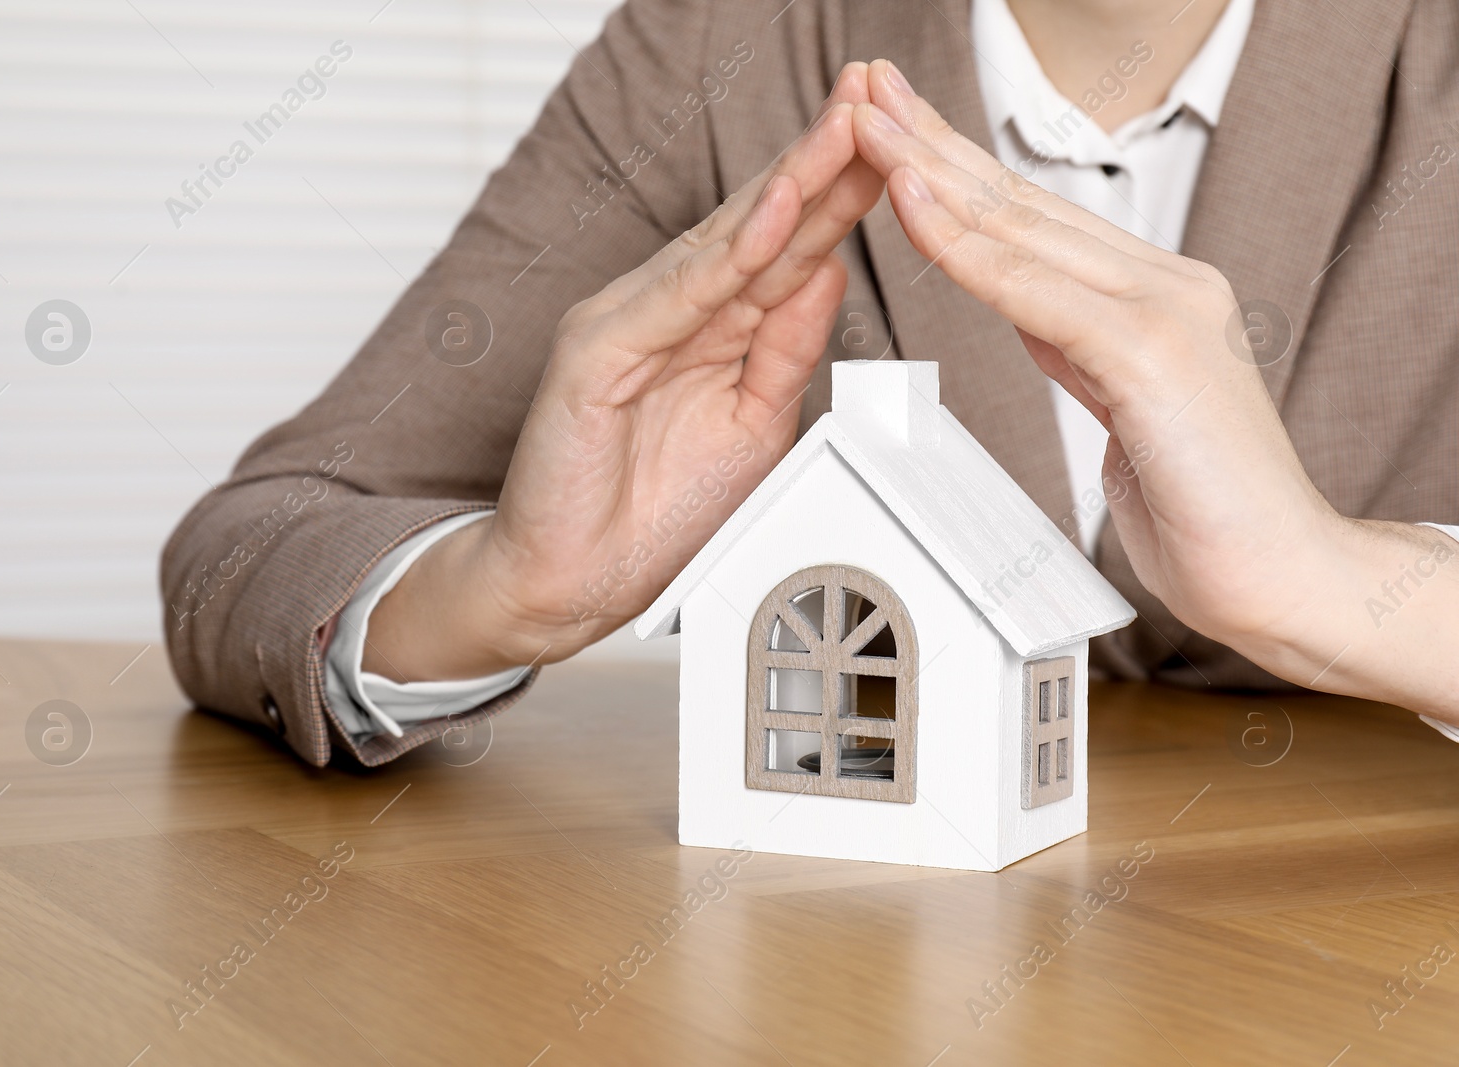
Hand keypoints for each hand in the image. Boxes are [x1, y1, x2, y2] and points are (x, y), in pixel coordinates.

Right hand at [368, 64, 886, 680]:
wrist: (568, 581)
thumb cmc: (651, 513)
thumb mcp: (752, 425)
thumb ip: (787, 349)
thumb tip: (829, 274)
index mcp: (710, 327)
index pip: (789, 247)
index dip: (844, 193)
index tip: (901, 146)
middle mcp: (669, 310)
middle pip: (761, 224)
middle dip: (823, 160)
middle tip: (876, 96)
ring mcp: (628, 322)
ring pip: (723, 243)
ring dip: (789, 184)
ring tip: (843, 129)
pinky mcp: (596, 351)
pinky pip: (675, 297)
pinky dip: (725, 256)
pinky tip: (773, 216)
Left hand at [851, 60, 1458, 720]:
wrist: (1283, 578)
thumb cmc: (1206, 512)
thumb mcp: (1122, 411)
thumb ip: (1080, 349)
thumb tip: (1030, 312)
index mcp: (1150, 296)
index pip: (1032, 220)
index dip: (958, 172)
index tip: (897, 137)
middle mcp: (1162, 283)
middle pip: (1020, 202)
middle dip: (933, 145)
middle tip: (865, 92)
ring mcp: (1164, 309)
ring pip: (1021, 228)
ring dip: (932, 173)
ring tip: (869, 125)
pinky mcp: (1154, 352)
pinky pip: (1036, 290)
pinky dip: (966, 247)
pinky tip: (915, 204)